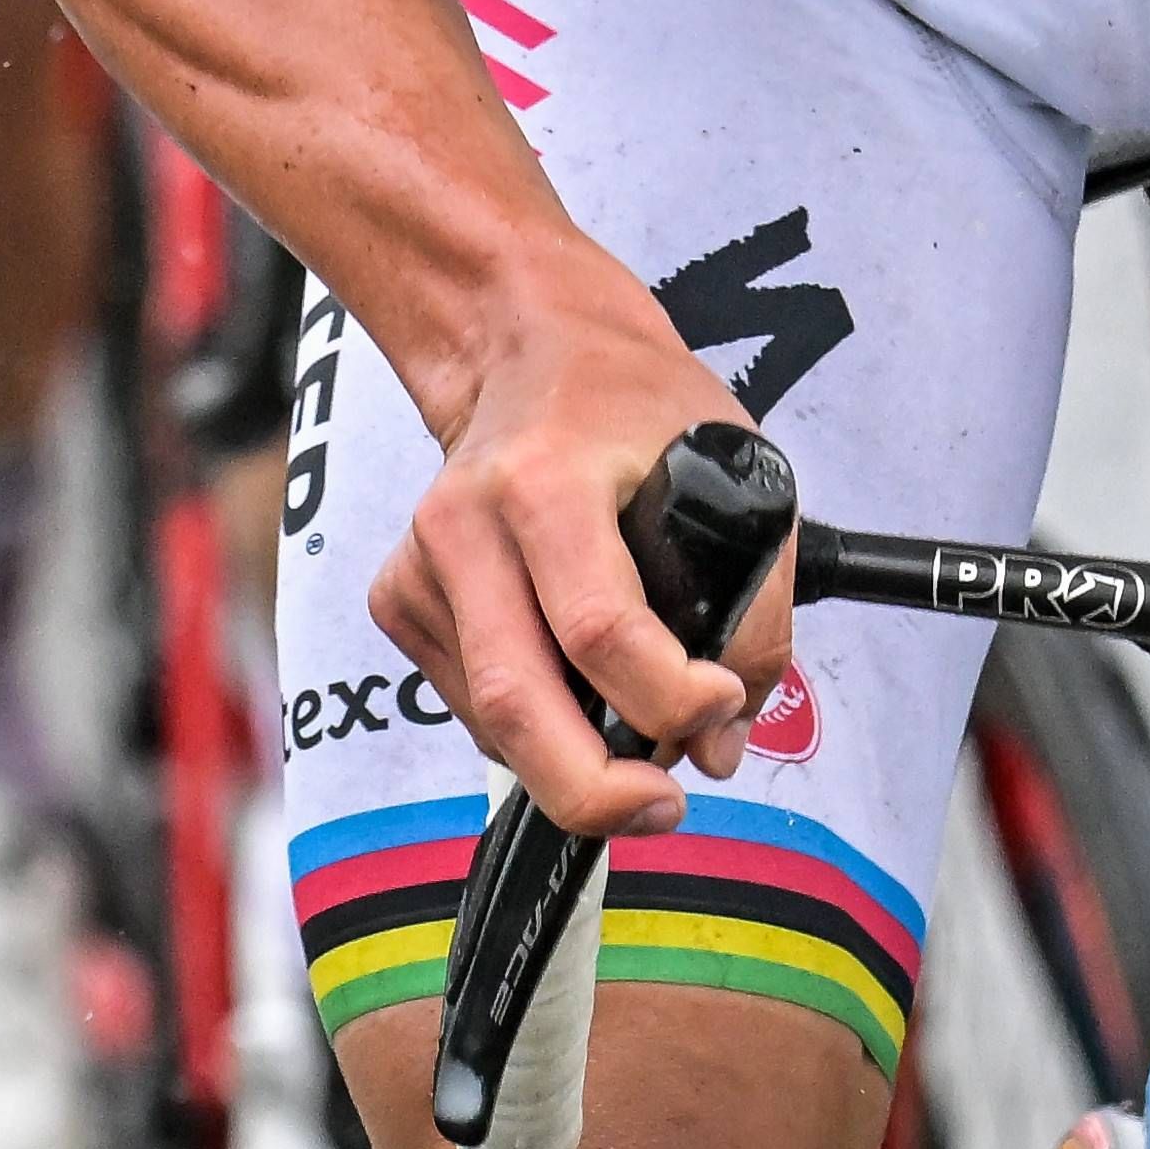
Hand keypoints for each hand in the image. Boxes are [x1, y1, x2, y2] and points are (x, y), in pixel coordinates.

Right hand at [367, 288, 782, 840]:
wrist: (522, 344)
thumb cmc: (633, 405)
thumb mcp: (735, 469)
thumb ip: (751, 611)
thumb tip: (720, 742)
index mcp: (547, 479)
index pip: (600, 629)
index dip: (671, 697)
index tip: (721, 704)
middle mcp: (465, 522)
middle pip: (519, 703)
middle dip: (596, 790)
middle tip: (663, 804)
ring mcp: (420, 563)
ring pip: (491, 720)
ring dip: (573, 760)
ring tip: (637, 735)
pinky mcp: (398, 597)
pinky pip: (470, 706)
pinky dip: (530, 726)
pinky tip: (570, 683)